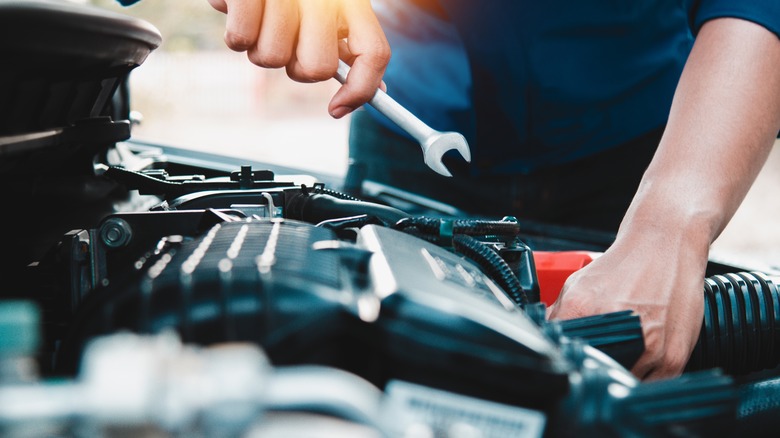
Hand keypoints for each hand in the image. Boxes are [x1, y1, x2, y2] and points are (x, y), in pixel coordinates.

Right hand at [206, 0, 390, 117]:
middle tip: (286, 40)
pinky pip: (240, 40)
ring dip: (260, 46)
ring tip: (262, 16)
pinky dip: (236, 33)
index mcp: (351, 0)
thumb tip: (379, 91)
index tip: (336, 109)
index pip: (373, 54)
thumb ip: (350, 46)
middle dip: (295, 66)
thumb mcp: (330, 9)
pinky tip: (241, 9)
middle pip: (317, 69)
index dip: (360, 90)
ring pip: (272, 59)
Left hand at [547, 226, 705, 379]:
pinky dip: (644, 381)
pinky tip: (642, 364)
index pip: (562, 354)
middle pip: (594, 374)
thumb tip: (544, 338)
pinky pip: (653, 387)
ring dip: (619, 378)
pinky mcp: (674, 357)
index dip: (564, 361)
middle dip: (592, 371)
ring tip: (622, 358)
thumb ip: (559, 314)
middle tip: (597, 360)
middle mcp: (619, 330)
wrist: (667, 243)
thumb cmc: (625, 264)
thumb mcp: (578, 284)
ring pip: (624, 384)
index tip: (569, 361)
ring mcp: (650, 348)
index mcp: (584, 310)